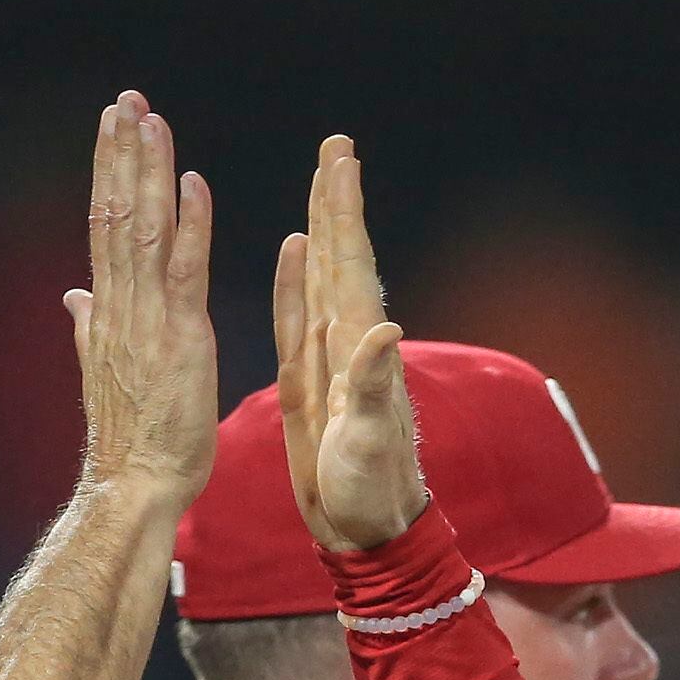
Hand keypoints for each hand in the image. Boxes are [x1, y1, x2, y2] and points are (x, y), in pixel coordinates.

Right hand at [69, 90, 218, 503]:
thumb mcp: (105, 374)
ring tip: (149, 118)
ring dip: (148, 171)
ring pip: (145, 230)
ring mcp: (148, 320)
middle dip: (122, 154)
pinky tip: (192, 182)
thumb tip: (75, 297)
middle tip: (125, 100)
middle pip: (117, 214)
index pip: (105, 228)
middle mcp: (121, 306)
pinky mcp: (182, 339)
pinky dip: (189, 225)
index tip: (111, 129)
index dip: (108, 174)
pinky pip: (185, 271)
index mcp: (108, 312)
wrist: (134, 486)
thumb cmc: (130, 442)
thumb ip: (90, 328)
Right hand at [273, 134, 430, 551]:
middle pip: (338, 256)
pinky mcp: (308, 381)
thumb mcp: (367, 442)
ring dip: (320, 229)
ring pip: (320, 277)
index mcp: (360, 350)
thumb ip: (372, 387)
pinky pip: (297, 317)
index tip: (341, 159)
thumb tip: (385, 330)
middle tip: (336, 147)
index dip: (344, 212)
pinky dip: (294, 281)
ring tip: (320, 182)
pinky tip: (294, 251)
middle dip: (336, 201)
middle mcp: (347, 343)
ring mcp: (328, 359)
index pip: (351, 265)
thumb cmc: (371, 494)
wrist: (366, 533)